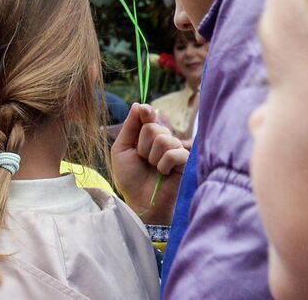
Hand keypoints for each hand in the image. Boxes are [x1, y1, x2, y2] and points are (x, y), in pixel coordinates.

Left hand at [110, 104, 186, 224]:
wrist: (141, 203)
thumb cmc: (130, 178)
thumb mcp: (122, 150)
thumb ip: (130, 127)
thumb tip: (139, 104)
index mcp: (147, 135)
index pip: (148, 114)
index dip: (146, 112)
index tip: (144, 111)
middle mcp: (163, 139)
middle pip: (152, 127)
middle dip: (142, 146)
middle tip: (143, 160)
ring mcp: (175, 150)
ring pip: (163, 139)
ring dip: (152, 157)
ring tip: (153, 168)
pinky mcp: (185, 162)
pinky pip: (174, 152)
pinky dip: (163, 164)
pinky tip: (163, 173)